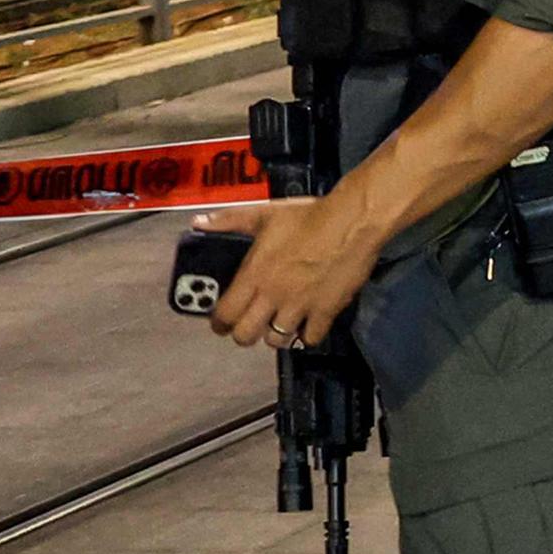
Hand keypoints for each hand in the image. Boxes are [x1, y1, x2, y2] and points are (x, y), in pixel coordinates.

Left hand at [193, 197, 379, 351]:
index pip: (224, 314)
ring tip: (281, 323)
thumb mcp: (265, 213)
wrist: (354, 221)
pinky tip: (309, 324)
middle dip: (244, 333)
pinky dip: (307, 334)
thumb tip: (198, 223)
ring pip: (277, 340)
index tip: (222, 322)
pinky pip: (310, 338)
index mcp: (254, 275)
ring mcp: (300, 306)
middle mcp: (273, 296)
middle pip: (245, 335)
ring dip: (276, 334)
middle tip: (251, 324)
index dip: (219, 323)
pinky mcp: (326, 311)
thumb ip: (230, 221)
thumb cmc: (310, 216)